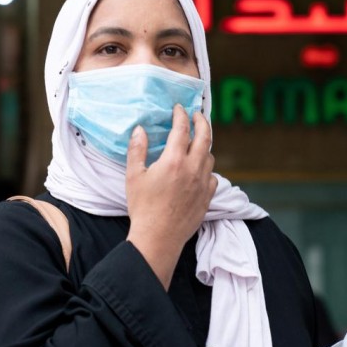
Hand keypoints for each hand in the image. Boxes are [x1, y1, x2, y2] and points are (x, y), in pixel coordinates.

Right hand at [125, 105, 216, 288]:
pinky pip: (213, 176)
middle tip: (197, 115)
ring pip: (210, 156)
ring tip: (196, 142)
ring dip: (204, 145)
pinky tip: (198, 169)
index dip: (181, 115)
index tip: (179, 108)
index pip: (182, 129)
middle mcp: (193, 169)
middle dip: (201, 122)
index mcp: (174, 161)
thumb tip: (140, 130)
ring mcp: (203, 183)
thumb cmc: (143, 207)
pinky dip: (207, 167)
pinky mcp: (207, 197)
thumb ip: (137, 149)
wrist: (158, 238)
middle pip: (205, 137)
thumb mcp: (134, 176)